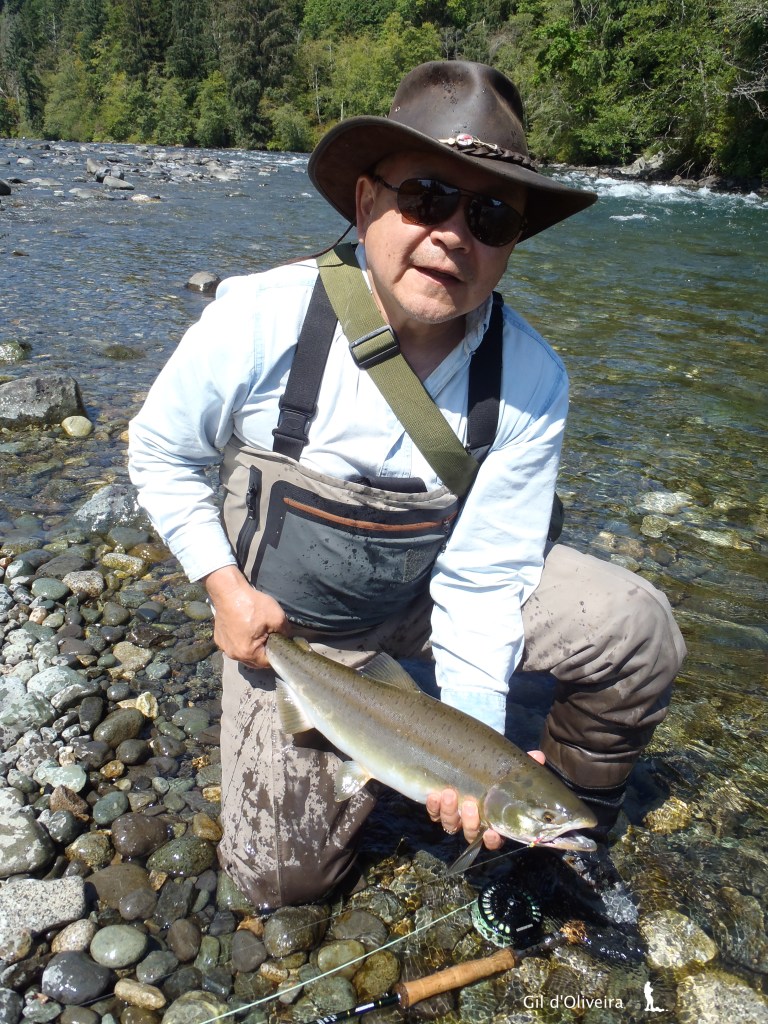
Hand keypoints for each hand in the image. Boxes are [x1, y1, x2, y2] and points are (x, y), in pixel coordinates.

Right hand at [203, 565, 287, 668]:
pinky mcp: (219, 639)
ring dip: (252, 647)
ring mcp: (224, 647)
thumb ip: (286, 633)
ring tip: (259, 633)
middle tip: (272, 639)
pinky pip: (235, 645)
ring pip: (244, 653)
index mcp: (248, 653)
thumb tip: (288, 639)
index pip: (267, 663)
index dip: (277, 656)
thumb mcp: (277, 618)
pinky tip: (246, 629)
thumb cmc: (252, 605)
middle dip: (265, 652)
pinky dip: (241, 641)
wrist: (229, 591)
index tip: (282, 646)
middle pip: (255, 661)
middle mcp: (234, 655)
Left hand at [426, 750, 545, 847]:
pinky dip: (433, 806)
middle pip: (470, 833)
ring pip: (450, 824)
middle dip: (470, 822)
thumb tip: (538, 756)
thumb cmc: (491, 768)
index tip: (491, 831)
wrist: (465, 757)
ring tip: (450, 794)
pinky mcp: (437, 806)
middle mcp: (472, 821)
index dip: (492, 839)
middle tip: (471, 805)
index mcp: (491, 818)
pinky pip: (434, 813)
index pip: (493, 838)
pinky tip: (434, 794)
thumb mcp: (507, 766)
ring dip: (450, 812)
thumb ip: (523, 766)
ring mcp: (454, 815)